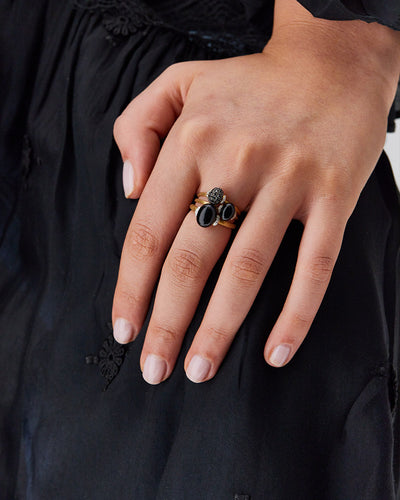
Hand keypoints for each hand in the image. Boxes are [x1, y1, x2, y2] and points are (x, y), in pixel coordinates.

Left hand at [111, 3, 399, 383]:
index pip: (148, 231)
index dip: (131, 287)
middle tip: (156, 370)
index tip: (124, 328)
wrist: (332, 63)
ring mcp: (287, 180)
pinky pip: (315, 264)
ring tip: (199, 370)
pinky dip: (296, 313)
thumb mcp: (178, 83)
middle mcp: (235, 161)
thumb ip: (137, 128)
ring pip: (246, 269)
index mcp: (191, 140)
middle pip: (191, 260)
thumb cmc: (250, 82)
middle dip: (167, 323)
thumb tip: (128, 192)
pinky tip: (275, 352)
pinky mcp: (333, 195)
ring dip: (219, 328)